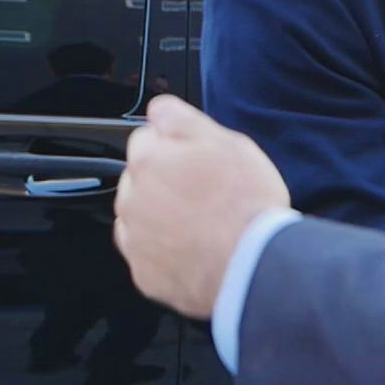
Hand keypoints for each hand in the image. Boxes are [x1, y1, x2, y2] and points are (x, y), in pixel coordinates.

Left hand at [112, 95, 290, 317]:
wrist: (253, 264)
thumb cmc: (245, 203)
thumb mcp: (228, 142)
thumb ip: (183, 120)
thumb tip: (158, 109)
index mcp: (148, 161)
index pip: (146, 137)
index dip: (176, 144)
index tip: (199, 157)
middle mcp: (132, 199)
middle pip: (142, 179)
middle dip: (166, 181)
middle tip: (208, 191)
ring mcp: (136, 240)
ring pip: (142, 217)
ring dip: (163, 215)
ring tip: (206, 222)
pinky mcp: (145, 275)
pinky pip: (150, 255)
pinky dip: (167, 251)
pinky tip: (198, 247)